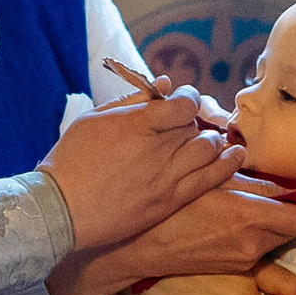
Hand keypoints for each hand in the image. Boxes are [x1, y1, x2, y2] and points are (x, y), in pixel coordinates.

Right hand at [41, 87, 243, 251]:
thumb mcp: (93, 120)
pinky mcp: (169, 201)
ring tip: (207, 140)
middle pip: (195, 126)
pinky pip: (209, 180)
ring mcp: (165, 178)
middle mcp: (155, 150)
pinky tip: (234, 156)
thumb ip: (131, 99)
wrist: (61, 210)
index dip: (189, 98)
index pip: (184, 103)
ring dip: (211, 141)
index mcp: (135, 125)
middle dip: (194, 121)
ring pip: (209, 150)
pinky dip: (226, 165)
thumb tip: (164, 83)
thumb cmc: (70, 160)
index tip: (182, 101)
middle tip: (185, 125)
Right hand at [45, 180, 295, 294]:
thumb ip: (252, 181)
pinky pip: (258, 251)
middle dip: (291, 213)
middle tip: (275, 196)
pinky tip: (230, 226)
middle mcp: (254, 245)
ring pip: (276, 241)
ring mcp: (245, 262)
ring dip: (271, 226)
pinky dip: (254, 239)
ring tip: (245, 209)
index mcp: (252, 218)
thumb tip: (282, 182)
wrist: (143, 247)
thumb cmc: (172, 207)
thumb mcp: (211, 181)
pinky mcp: (235, 271)